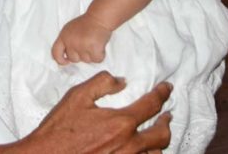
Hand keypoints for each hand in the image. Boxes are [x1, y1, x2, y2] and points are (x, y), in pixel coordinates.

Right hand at [20, 71, 171, 153]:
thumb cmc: (60, 128)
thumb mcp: (77, 96)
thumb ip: (102, 83)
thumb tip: (121, 81)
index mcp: (121, 123)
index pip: (151, 105)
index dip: (162, 94)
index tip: (166, 88)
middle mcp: (128, 145)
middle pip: (161, 134)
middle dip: (167, 122)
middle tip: (167, 115)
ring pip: (155, 153)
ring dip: (159, 142)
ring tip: (157, 134)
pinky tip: (143, 150)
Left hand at [52, 14, 112, 64]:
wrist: (99, 17)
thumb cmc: (87, 22)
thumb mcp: (69, 29)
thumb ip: (66, 41)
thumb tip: (65, 55)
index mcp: (63, 37)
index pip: (56, 53)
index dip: (60, 60)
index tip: (66, 61)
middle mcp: (71, 42)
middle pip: (73, 59)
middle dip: (80, 55)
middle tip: (86, 44)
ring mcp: (82, 46)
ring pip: (86, 60)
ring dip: (91, 54)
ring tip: (93, 42)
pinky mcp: (93, 49)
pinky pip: (96, 59)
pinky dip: (100, 55)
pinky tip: (99, 45)